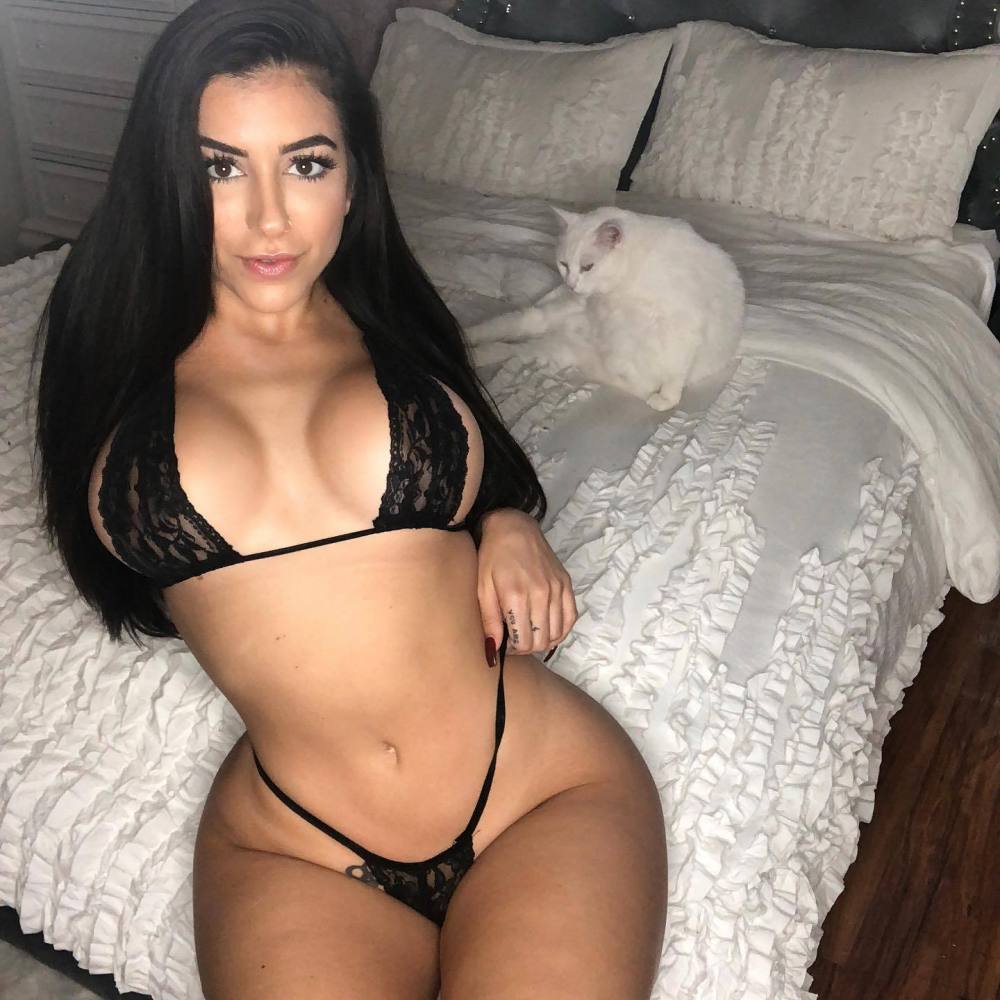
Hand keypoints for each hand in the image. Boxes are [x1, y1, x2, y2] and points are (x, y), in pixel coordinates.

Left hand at [476, 508, 576, 660]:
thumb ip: (489, 620)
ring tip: (529, 634)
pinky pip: (571, 618)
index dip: (513, 650)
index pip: (522, 641)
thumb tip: (493, 649)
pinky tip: (549, 631)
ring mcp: (557, 589)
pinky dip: (562, 630)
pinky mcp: (566, 584)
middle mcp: (541, 594)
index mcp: (517, 596)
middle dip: (527, 648)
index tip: (505, 645)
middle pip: (540, 640)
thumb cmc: (492, 556)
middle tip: (515, 640)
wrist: (513, 527)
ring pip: (557, 633)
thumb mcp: (482, 587)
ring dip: (543, 641)